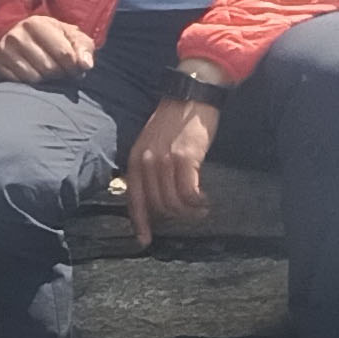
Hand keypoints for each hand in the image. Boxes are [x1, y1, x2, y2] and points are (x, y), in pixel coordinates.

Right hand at [0, 14, 94, 82]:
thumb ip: (83, 47)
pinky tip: (33, 75)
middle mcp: (17, 36)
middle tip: (61, 71)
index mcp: (37, 24)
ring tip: (48, 73)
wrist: (15, 35)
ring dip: (46, 80)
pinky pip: (19, 83)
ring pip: (35, 78)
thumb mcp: (69, 35)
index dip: (75, 67)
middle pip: (49, 68)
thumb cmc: (49, 37)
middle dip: (60, 74)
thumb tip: (86, 65)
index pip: (64, 54)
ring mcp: (3, 51)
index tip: (76, 69)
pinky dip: (29, 83)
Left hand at [124, 90, 218, 244]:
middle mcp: (146, 162)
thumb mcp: (152, 143)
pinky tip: (205, 201)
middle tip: (190, 215)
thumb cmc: (175, 121)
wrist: (191, 96)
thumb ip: (149, 166)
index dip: (139, 222)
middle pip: (157, 205)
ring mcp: (164, 160)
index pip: (133, 199)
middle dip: (174, 217)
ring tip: (201, 209)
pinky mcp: (185, 158)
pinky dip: (198, 202)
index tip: (144, 241)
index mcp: (135, 160)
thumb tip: (155, 194)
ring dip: (189, 212)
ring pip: (173, 202)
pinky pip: (189, 192)